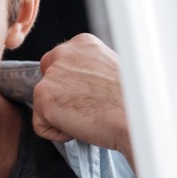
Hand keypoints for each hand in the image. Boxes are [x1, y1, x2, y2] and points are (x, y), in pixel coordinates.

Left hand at [33, 34, 134, 170]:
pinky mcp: (43, 98)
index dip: (71, 86)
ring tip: (89, 117)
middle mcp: (63, 53)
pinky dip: (58, 133)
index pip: (59, 63)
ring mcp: (51, 75)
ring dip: (62, 116)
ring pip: (44, 104)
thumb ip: (87, 70)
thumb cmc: (130, 101)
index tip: (91, 95)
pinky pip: (41, 125)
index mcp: (82, 43)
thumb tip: (75, 84)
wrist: (135, 118)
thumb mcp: (109, 70)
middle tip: (88, 108)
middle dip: (60, 98)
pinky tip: (81, 127)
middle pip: (46, 80)